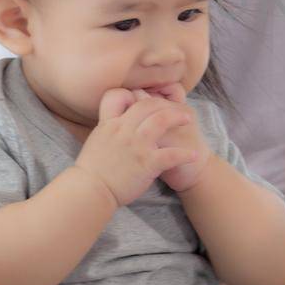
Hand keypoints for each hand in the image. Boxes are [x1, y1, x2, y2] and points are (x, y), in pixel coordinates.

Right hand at [75, 88, 200, 206]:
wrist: (90, 190)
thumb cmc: (92, 170)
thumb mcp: (96, 140)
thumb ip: (108, 127)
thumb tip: (116, 120)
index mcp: (109, 124)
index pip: (120, 95)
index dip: (134, 94)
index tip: (147, 98)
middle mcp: (123, 130)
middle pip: (147, 105)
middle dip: (164, 103)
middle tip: (176, 108)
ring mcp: (136, 145)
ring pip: (161, 120)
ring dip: (177, 117)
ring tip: (188, 119)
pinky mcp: (147, 163)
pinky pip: (171, 154)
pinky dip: (185, 154)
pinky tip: (194, 155)